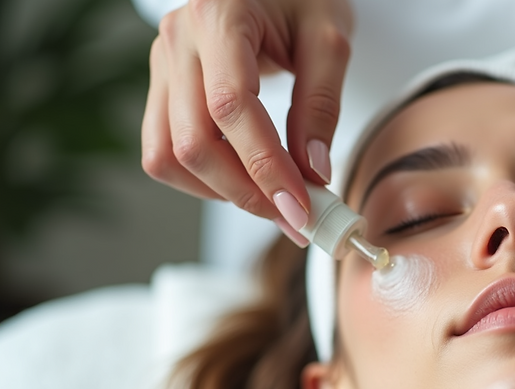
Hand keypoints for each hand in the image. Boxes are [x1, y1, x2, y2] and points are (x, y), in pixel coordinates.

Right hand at [140, 0, 353, 243]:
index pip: (231, 108)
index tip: (300, 205)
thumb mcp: (329, 40)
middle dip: (248, 192)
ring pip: (169, 156)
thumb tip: (313, 171)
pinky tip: (244, 183)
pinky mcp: (161, 88)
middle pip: (194, 142)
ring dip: (222, 192)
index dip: (265, 165)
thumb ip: (322, 104)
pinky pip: (163, 152)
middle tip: (297, 217)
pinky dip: (202, 181)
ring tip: (273, 202)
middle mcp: (178, 41)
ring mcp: (161, 65)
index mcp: (219, 18)